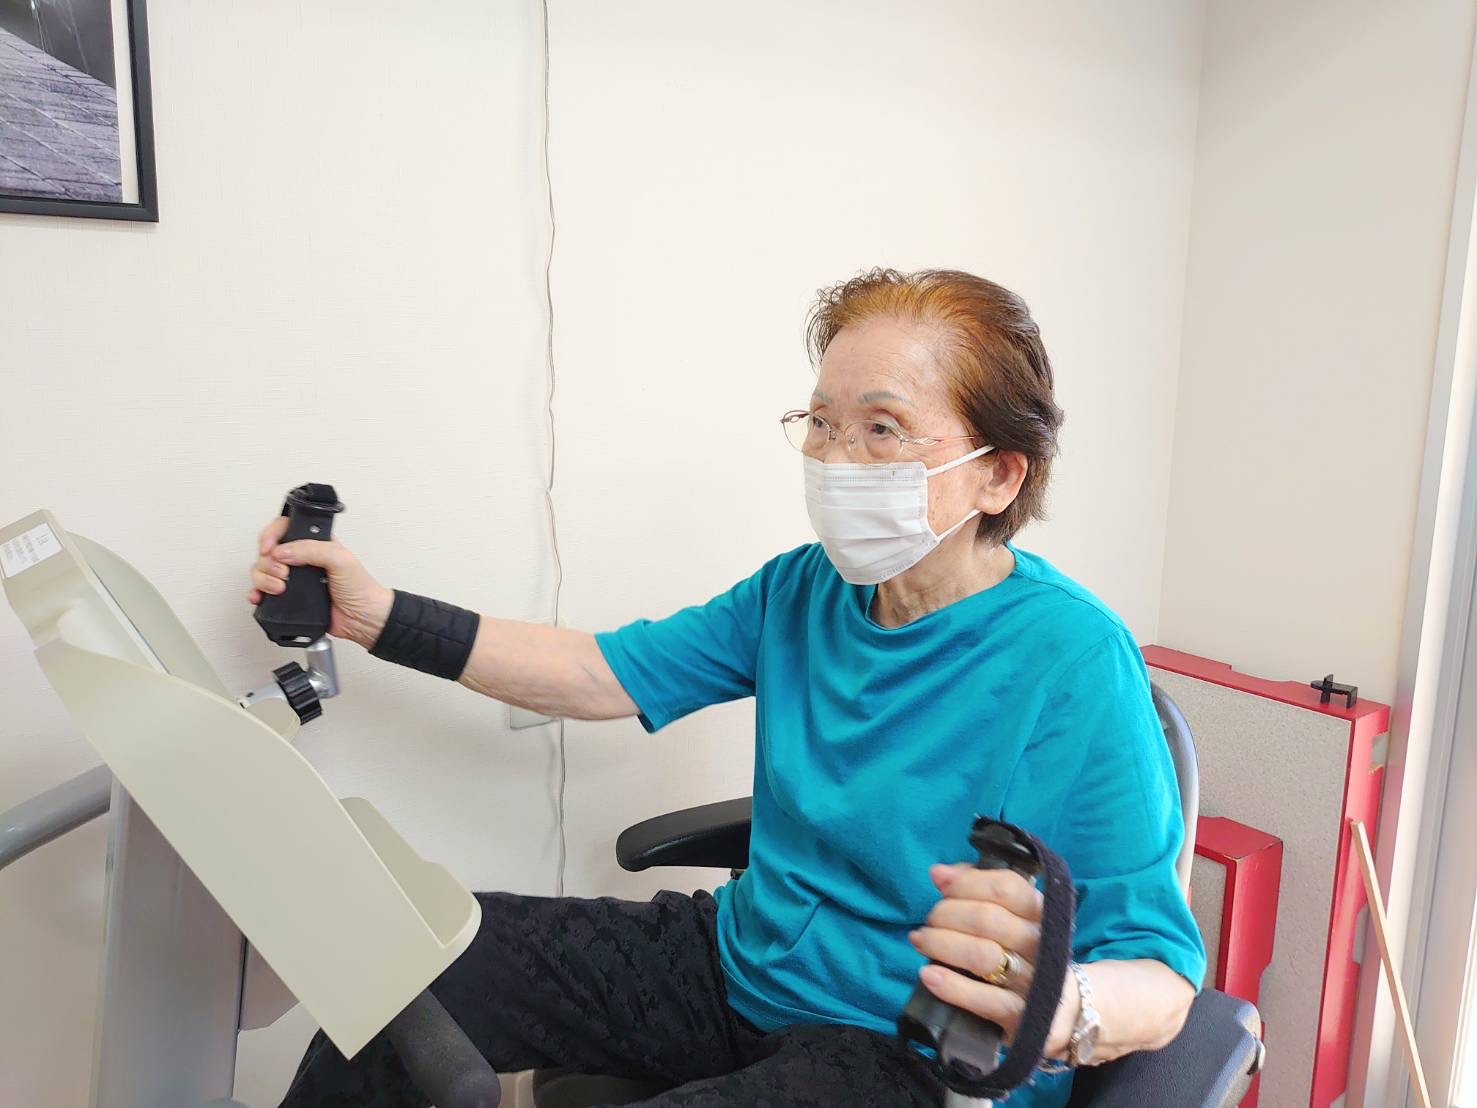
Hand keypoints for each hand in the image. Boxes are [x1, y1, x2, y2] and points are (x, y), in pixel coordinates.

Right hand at [247, 515, 392, 648]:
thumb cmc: (359, 588)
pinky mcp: (288, 597)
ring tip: (279, 588)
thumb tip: (282, 551)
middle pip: (267, 551)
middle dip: (268, 561)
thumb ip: (312, 549)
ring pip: (262, 570)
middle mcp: (301, 558)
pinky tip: (260, 597)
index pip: (283, 528)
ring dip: (263, 578)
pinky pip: (263, 591)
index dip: (270, 535)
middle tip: (283, 573)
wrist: (362, 618)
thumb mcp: (341, 559)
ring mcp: (293, 578)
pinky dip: (257, 593)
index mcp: (314, 542)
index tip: (269, 548)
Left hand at [909, 862, 1080, 1059]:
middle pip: (988, 919)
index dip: (967, 883)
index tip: (942, 887)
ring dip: (942, 945)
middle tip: (929, 921)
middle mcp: (1043, 945)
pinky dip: (951, 986)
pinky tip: (928, 975)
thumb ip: (975, 888)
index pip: (1007, 887)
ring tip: (921, 942)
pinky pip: (984, 1000)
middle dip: (947, 914)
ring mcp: (1036, 983)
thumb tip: (939, 873)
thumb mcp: (1009, 918)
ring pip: (983, 956)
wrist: (1062, 1012)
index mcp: (1041, 914)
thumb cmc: (1022, 954)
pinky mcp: (1024, 1018)